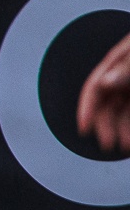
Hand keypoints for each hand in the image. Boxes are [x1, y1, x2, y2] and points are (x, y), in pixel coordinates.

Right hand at [77, 32, 129, 153]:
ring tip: (126, 145)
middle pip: (109, 104)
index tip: (84, 127)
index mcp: (119, 63)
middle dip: (106, 125)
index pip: (95, 87)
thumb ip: (126, 69)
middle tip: (107, 143)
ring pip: (126, 113)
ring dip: (124, 130)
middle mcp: (126, 78)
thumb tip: (105, 82)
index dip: (86, 107)